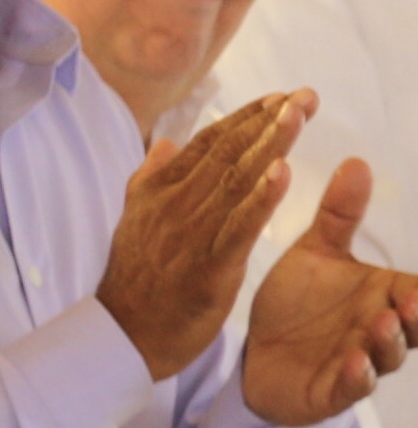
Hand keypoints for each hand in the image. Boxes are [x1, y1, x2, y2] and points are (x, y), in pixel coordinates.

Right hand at [97, 91, 308, 382]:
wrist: (125, 330)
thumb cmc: (135, 276)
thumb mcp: (136, 217)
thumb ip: (152, 176)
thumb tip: (167, 142)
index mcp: (160, 188)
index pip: (209, 143)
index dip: (245, 118)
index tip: (278, 99)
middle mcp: (175, 201)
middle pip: (227, 152)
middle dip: (267, 121)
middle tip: (303, 97)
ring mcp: (191, 230)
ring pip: (236, 180)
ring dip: (269, 145)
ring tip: (297, 116)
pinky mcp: (209, 263)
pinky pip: (239, 225)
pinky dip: (260, 198)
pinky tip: (281, 173)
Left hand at [242, 153, 417, 425]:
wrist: (256, 354)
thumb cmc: (297, 303)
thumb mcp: (316, 253)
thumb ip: (339, 216)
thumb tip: (358, 162)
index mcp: (382, 295)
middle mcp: (379, 329)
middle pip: (413, 324)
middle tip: (411, 299)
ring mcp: (360, 361)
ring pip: (387, 355)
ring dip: (388, 340)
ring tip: (381, 321)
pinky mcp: (333, 390)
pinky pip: (352, 387)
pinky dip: (357, 376)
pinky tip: (355, 363)